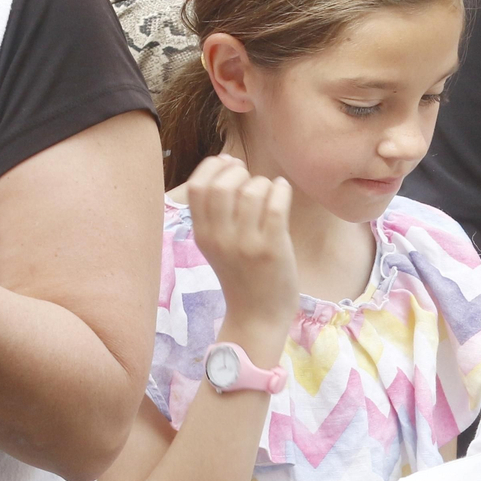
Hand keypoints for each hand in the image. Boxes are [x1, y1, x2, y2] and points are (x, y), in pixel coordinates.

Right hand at [187, 156, 298, 336]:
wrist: (258, 317)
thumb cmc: (242, 277)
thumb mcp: (217, 245)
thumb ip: (217, 212)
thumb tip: (227, 164)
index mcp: (203, 235)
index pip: (196, 188)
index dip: (213, 167)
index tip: (230, 165)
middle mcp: (221, 238)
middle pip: (221, 186)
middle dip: (239, 172)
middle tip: (252, 179)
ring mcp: (247, 244)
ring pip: (251, 192)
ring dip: (263, 183)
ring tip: (270, 191)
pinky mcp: (273, 249)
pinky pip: (275, 206)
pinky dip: (281, 190)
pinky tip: (283, 190)